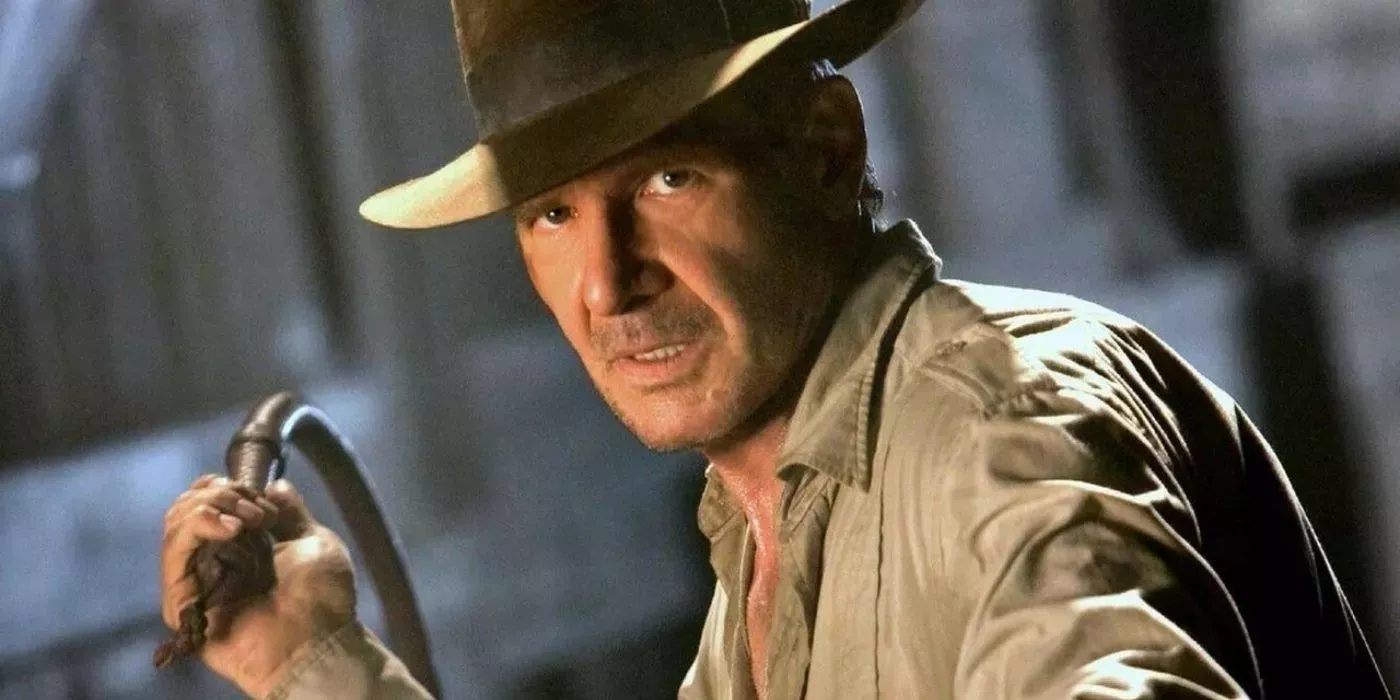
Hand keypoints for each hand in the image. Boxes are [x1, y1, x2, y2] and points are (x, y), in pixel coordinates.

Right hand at [160, 474, 356, 696]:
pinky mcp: (182, 604)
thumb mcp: (312, 540)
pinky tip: (228, 529)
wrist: (316, 640)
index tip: (253, 491)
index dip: (220, 487)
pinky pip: (172, 556)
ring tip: (245, 522)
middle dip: (220, 494)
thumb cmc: (323, 597)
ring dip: (210, 508)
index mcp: (241, 548)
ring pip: (175, 527)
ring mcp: (195, 583)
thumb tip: (274, 483)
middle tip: (256, 511)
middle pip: (185, 510)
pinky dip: (196, 529)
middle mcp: (213, 563)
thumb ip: (289, 511)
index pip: (206, 505)